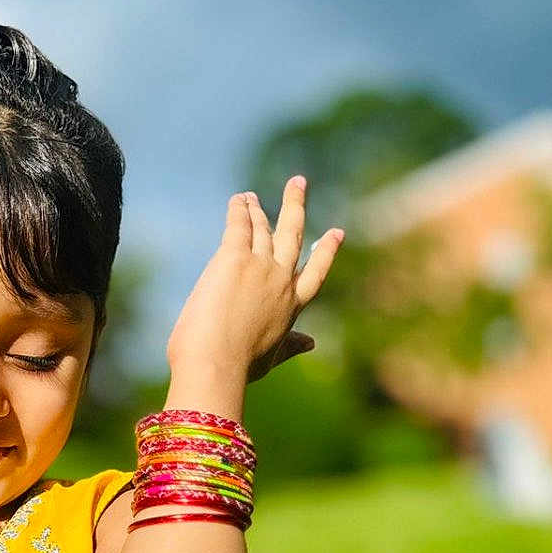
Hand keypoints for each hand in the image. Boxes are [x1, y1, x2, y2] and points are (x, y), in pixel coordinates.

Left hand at [166, 178, 343, 382]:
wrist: (216, 365)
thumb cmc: (238, 370)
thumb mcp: (270, 359)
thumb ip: (290, 347)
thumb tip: (311, 344)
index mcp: (291, 307)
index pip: (314, 274)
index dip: (326, 252)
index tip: (335, 233)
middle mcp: (281, 281)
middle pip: (293, 235)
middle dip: (295, 207)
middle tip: (298, 183)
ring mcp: (260, 266)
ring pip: (263, 227)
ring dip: (257, 209)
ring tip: (250, 197)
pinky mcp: (233, 257)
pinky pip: (239, 225)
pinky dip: (239, 210)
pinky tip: (238, 200)